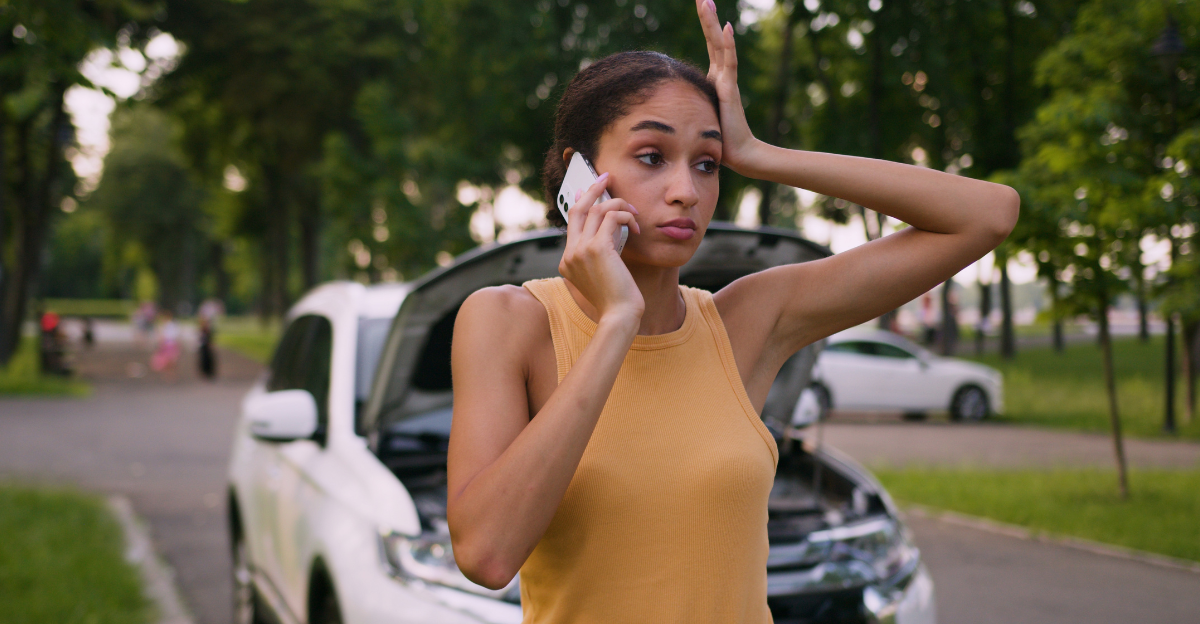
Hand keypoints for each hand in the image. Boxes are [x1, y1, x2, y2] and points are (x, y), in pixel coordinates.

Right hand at [559, 173, 644, 322]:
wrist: (620, 316)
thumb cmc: (617, 299)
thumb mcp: (604, 274)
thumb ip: (601, 254)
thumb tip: (611, 230)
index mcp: (567, 262)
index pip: (573, 223)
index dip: (583, 203)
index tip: (593, 190)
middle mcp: (569, 254)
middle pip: (577, 209)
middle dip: (593, 189)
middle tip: (606, 177)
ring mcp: (580, 251)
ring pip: (597, 210)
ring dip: (619, 206)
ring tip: (634, 213)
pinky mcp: (596, 249)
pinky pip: (612, 217)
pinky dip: (626, 216)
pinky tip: (636, 227)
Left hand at [696, 0, 760, 172]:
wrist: (737, 153)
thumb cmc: (718, 140)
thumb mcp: (698, 116)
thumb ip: (690, 107)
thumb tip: (670, 112)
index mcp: (714, 79)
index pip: (710, 46)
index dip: (706, 27)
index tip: (701, 7)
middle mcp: (721, 75)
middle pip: (713, 39)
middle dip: (707, 18)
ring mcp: (726, 80)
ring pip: (719, 45)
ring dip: (712, 24)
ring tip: (706, 2)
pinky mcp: (729, 88)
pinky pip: (728, 61)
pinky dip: (727, 44)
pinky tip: (725, 28)